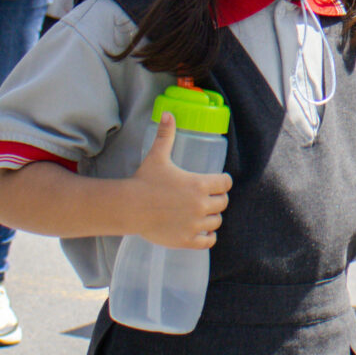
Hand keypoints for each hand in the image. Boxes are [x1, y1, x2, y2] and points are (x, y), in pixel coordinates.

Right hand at [125, 114, 231, 249]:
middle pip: (223, 203)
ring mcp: (195, 224)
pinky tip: (201, 231)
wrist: (129, 207)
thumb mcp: (157, 156)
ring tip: (202, 213)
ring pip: (217, 222)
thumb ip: (165, 135)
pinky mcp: (188, 240)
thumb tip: (167, 113)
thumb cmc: (144, 181)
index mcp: (200, 184)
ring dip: (212, 217)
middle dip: (217, 199)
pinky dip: (208, 236)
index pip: (226, 183)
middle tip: (207, 197)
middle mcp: (202, 205)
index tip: (217, 182)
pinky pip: (209, 241)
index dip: (222, 181)